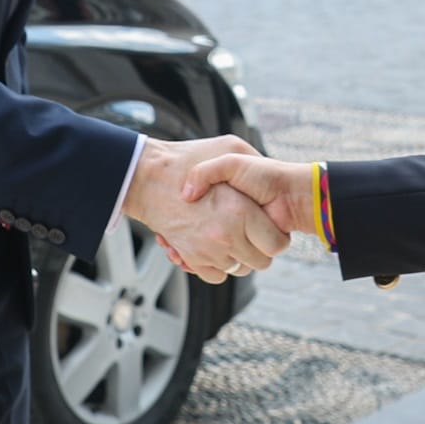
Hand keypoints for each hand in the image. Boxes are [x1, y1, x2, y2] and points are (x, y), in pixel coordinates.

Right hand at [121, 135, 290, 284]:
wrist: (148, 176)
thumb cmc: (188, 159)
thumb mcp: (230, 147)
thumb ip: (256, 160)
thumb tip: (273, 182)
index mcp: (241, 211)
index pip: (277, 244)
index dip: (277, 238)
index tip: (271, 229)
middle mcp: (226, 236)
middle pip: (261, 262)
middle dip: (260, 250)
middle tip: (253, 234)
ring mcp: (207, 251)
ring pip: (238, 270)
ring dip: (238, 257)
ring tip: (232, 236)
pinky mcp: (192, 259)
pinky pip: (216, 276)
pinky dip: (218, 266)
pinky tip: (215, 246)